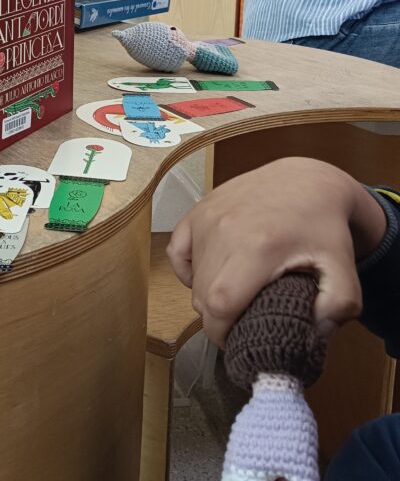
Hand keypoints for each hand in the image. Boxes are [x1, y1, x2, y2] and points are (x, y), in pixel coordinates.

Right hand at [167, 157, 387, 347]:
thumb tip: (314, 334)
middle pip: (202, 296)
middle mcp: (224, 230)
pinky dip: (187, 270)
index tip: (239, 342)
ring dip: (208, 296)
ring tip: (236, 296)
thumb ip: (339, 306)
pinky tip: (208, 273)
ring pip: (192, 278)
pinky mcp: (199, 210)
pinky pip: (178, 251)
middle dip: (218, 320)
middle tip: (243, 322)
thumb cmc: (323, 226)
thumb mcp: (344, 267)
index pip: (219, 305)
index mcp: (258, 248)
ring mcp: (207, 217)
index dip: (223, 333)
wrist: (307, 180)